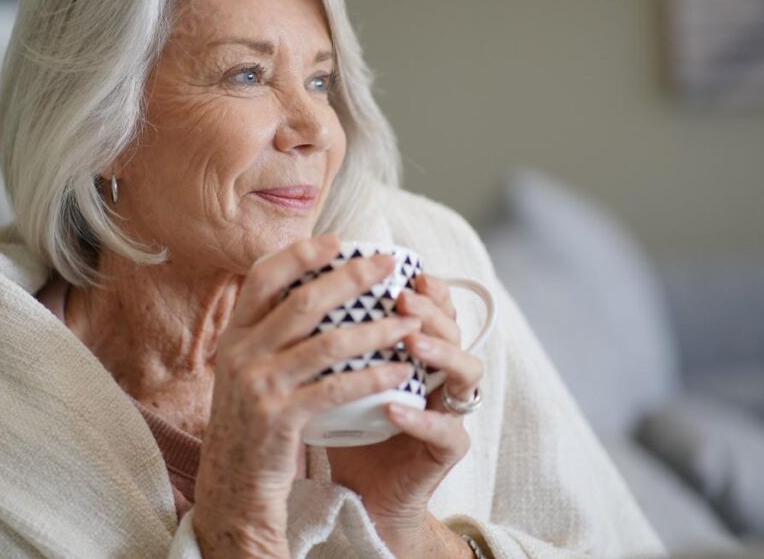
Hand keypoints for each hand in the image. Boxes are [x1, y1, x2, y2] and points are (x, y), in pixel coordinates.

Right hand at [192, 234, 421, 557]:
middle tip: (388, 265)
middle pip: (303, 302)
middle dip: (351, 278)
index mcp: (234, 335)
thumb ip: (268, 333)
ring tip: (411, 322)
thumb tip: (313, 290)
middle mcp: (241, 353)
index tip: (337, 241)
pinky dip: (374, 376)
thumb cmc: (251, 422)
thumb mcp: (246, 370)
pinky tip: (402, 371)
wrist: (232, 486)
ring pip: (328, 344)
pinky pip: (338, 389)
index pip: (263, 277)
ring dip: (376, 329)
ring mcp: (260, 386)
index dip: (300, 254)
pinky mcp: (281, 418)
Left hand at [325, 273, 483, 558]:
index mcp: (421, 351)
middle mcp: (443, 374)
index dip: (428, 288)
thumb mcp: (336, 374)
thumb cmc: (346, 426)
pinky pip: (447, 430)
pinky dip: (421, 417)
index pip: (436, 309)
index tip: (401, 271)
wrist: (359, 493)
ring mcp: (452, 411)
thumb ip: (331, 337)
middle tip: (402, 298)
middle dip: (431, 310)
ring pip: (467, 371)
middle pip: (455, 329)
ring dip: (440, 351)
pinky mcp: (449, 449)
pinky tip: (394, 408)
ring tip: (409, 341)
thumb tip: (297, 286)